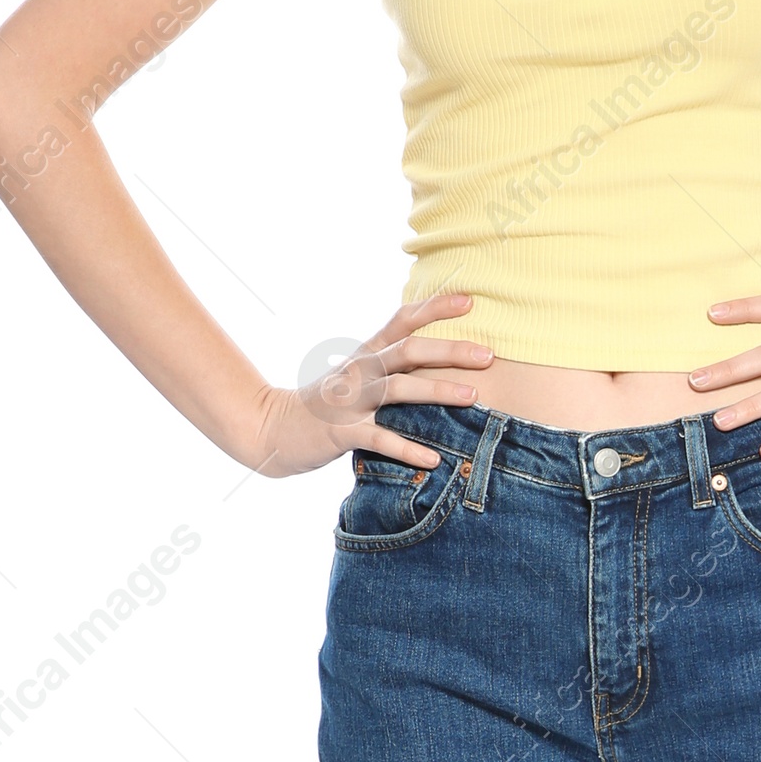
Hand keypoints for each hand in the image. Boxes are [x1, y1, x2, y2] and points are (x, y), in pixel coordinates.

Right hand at [245, 294, 493, 477]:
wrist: (272, 428)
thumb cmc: (327, 403)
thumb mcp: (356, 375)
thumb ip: (391, 365)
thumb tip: (440, 358)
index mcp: (366, 354)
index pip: (402, 321)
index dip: (435, 308)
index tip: (470, 301)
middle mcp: (360, 371)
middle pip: (408, 351)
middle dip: (450, 351)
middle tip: (488, 355)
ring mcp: (349, 401)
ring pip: (398, 389)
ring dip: (437, 392)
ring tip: (472, 397)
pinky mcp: (341, 433)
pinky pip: (380, 439)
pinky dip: (408, 448)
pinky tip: (434, 459)